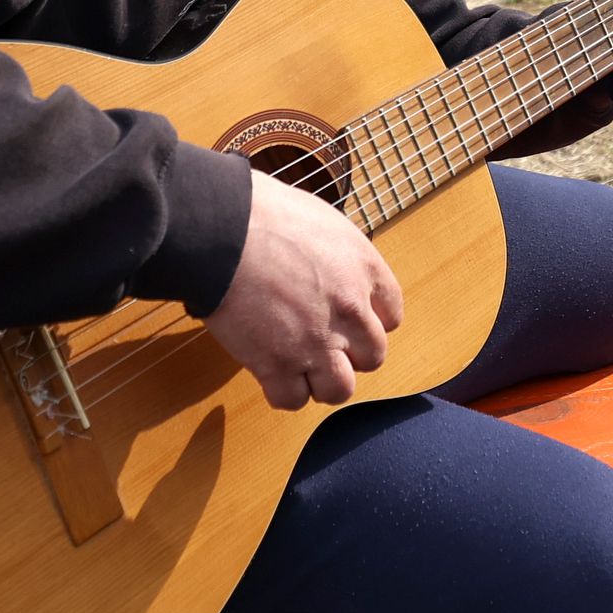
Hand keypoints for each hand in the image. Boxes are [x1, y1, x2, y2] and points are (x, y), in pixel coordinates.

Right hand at [203, 173, 403, 410]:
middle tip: (322, 342)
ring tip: (300, 363)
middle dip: (349, 353)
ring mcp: (315, 342)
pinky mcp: (276, 364)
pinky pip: (293, 399)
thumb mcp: (321, 221)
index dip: (369, 321)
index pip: (392, 316)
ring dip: (322, 380)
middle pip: (372, 356)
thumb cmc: (263, 213)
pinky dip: (283, 391)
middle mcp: (349, 311)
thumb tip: (331, 271)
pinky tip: (272, 371)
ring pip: (340, 389)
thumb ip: (338, 256)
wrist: (221, 229)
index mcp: (364, 270)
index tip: (349, 320)